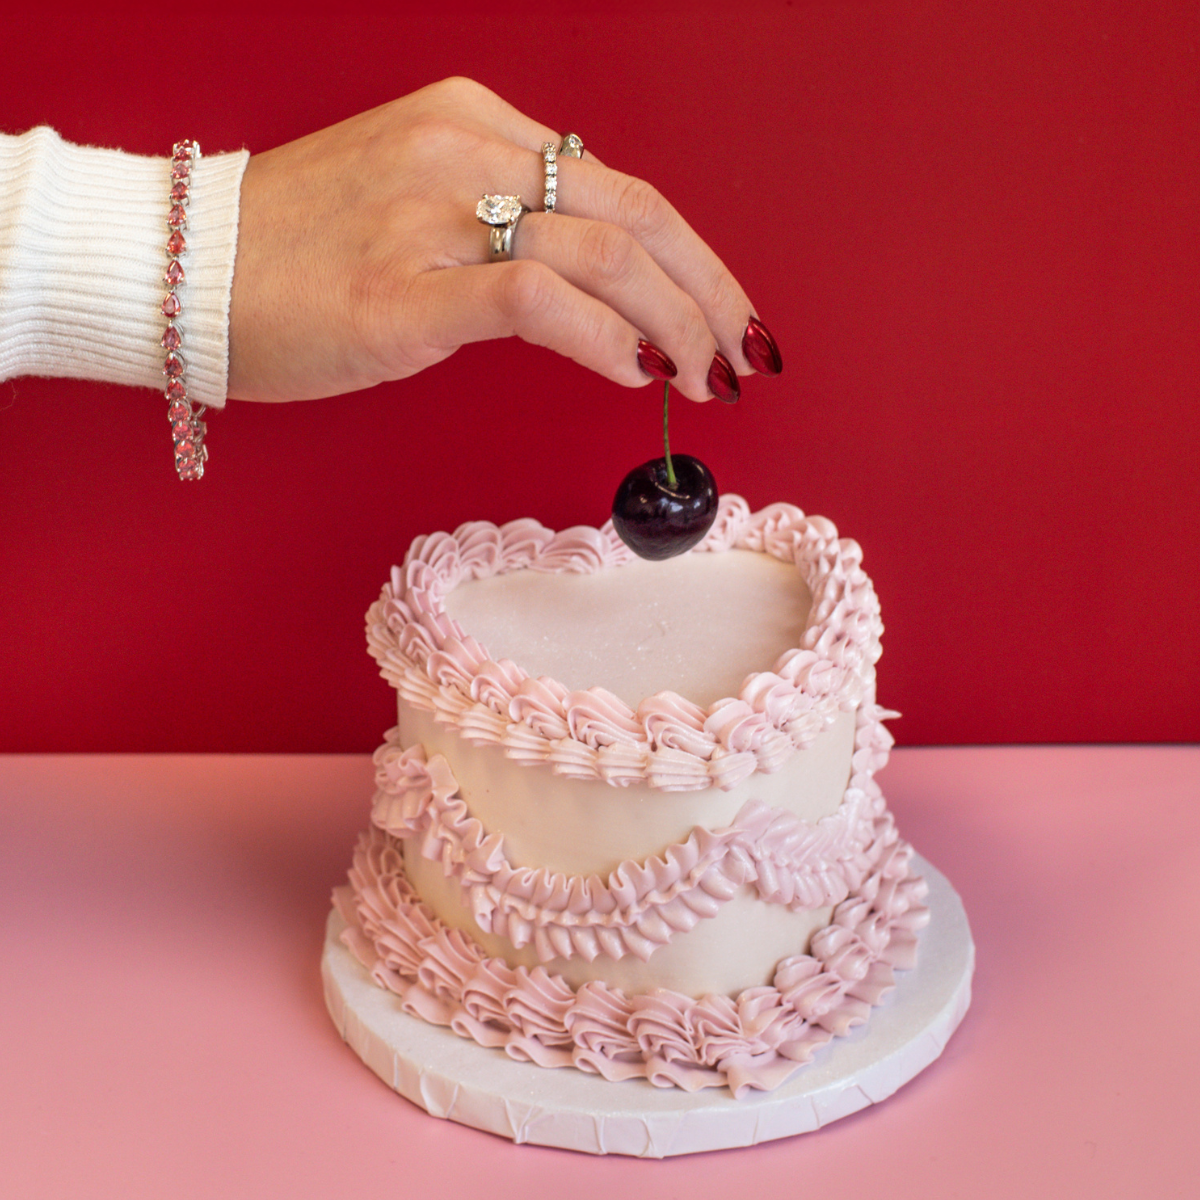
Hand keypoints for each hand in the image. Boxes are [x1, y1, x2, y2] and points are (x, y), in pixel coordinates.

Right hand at [226, 77, 780, 403]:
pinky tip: (636, 373)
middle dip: (708, 291)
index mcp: (472, 124)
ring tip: (703, 380)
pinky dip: (604, 338)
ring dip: (675, 322)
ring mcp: (434, 217)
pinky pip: (535, 299)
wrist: (177, 268)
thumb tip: (583, 271)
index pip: (618, 184)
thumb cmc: (293, 252)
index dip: (691, 256)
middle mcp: (464, 153)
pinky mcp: (405, 289)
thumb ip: (498, 219)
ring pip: (601, 250)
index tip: (725, 312)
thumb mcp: (412, 203)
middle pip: (633, 212)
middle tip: (744, 354)